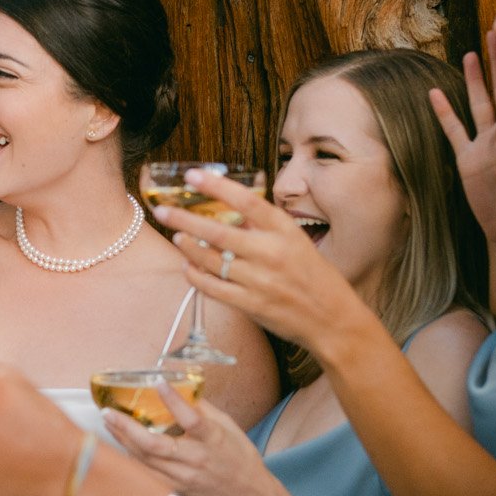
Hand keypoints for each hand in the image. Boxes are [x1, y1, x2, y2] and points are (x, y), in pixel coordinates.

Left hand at [102, 381, 275, 495]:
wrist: (248, 494)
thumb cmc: (239, 457)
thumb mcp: (228, 426)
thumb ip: (202, 409)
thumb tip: (178, 389)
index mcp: (213, 440)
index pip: (192, 419)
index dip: (174, 401)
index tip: (158, 383)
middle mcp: (197, 460)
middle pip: (156, 446)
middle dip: (127, 428)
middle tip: (109, 412)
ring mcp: (184, 478)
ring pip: (145, 461)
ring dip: (124, 441)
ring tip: (110, 424)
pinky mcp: (177, 491)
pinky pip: (148, 475)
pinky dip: (133, 459)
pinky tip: (122, 445)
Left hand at [150, 169, 370, 352]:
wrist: (332, 319)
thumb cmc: (314, 277)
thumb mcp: (297, 242)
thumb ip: (266, 226)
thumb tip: (232, 207)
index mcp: (285, 231)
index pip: (246, 201)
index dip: (217, 186)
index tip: (192, 176)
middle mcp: (271, 253)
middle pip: (218, 232)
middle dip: (184, 219)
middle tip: (162, 210)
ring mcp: (259, 281)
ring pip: (210, 260)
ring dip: (187, 246)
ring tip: (176, 235)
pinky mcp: (251, 305)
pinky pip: (213, 287)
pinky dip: (195, 275)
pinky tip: (187, 266)